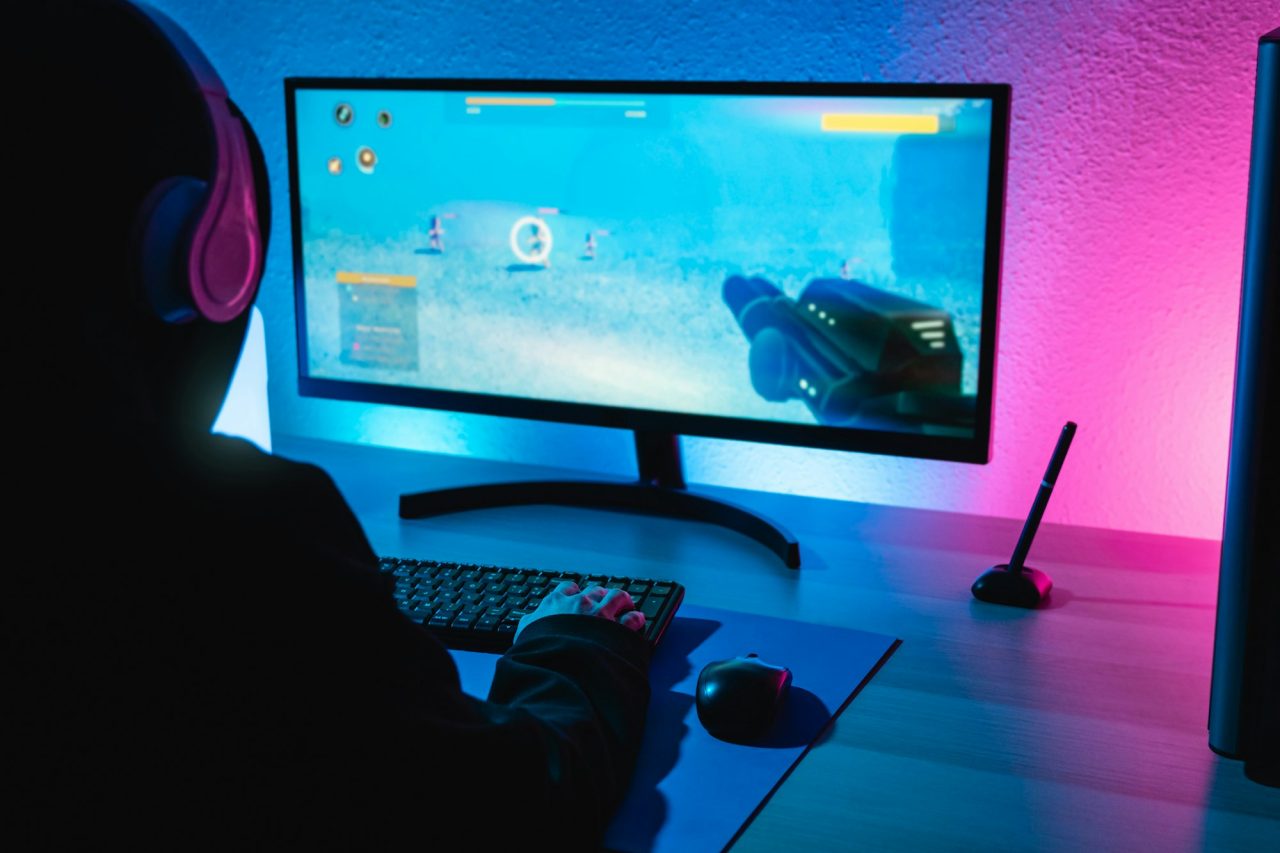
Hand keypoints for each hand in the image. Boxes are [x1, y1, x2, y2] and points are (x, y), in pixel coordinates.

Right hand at [515, 582, 644, 640]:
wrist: (558, 667)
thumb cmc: (538, 652)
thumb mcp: (524, 636)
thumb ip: (528, 625)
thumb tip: (528, 623)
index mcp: (556, 602)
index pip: (567, 588)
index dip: (573, 593)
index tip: (576, 596)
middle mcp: (580, 604)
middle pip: (595, 591)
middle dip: (600, 596)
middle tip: (603, 602)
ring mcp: (601, 615)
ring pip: (617, 597)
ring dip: (622, 600)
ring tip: (626, 604)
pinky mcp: (618, 630)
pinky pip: (632, 619)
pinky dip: (636, 619)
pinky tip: (638, 621)